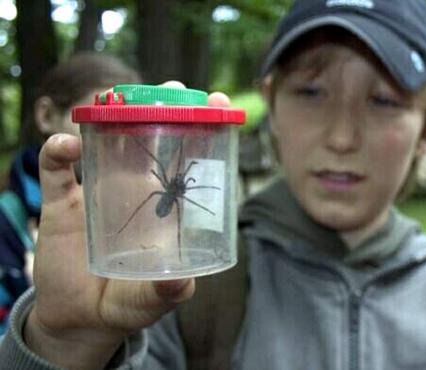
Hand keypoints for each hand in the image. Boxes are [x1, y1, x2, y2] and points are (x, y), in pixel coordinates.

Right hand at [24, 81, 230, 369]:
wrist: (82, 318)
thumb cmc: (127, 304)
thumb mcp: (152, 300)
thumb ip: (168, 292)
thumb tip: (183, 283)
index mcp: (164, 208)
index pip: (187, 159)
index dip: (202, 130)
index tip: (216, 103)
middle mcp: (134, 191)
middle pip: (150, 138)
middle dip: (162, 109)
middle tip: (172, 90)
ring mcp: (98, 192)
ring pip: (106, 142)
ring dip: (112, 116)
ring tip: (120, 98)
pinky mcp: (62, 204)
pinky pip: (56, 169)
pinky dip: (58, 152)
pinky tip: (66, 146)